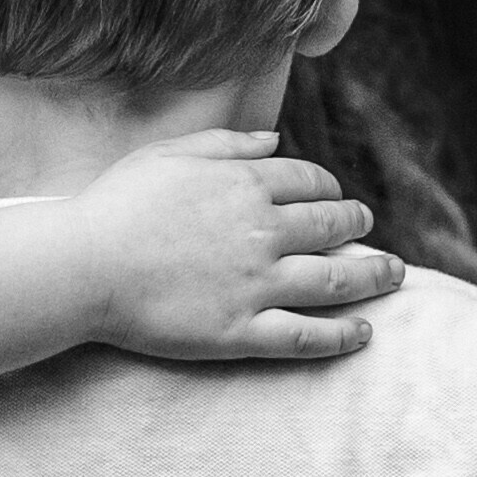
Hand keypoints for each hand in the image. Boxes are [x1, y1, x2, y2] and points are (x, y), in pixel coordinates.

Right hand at [71, 132, 390, 367]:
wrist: (83, 265)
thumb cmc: (117, 205)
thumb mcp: (171, 154)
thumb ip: (229, 144)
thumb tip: (276, 140)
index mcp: (246, 185)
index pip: (310, 182)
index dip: (328, 189)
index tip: (333, 197)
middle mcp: (262, 233)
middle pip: (332, 227)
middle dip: (358, 225)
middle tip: (368, 229)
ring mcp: (256, 285)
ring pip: (335, 280)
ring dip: (372, 276)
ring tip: (393, 275)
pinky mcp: (241, 331)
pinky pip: (306, 336)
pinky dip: (343, 335)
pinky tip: (364, 332)